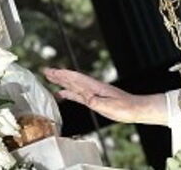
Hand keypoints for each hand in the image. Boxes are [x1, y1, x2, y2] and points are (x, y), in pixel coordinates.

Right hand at [42, 67, 166, 124]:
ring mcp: (93, 93)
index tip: (52, 71)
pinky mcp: (94, 100)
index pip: (76, 79)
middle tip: (46, 71)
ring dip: (62, 82)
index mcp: (96, 88)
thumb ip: (98, 102)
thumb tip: (86, 99)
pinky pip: (77, 95)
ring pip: (73, 86)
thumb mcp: (111, 105)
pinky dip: (68, 93)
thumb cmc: (125, 108)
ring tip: (50, 78)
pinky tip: (62, 94)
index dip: (63, 75)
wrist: (134, 109)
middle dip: (59, 75)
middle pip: (73, 79)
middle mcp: (92, 88)